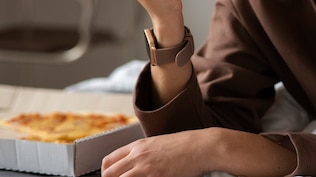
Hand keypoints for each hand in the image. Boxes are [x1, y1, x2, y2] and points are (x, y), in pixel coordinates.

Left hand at [102, 128, 296, 176]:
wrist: (205, 146)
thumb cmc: (188, 145)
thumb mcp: (162, 144)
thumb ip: (146, 153)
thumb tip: (136, 164)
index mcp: (139, 145)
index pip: (109, 161)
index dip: (108, 173)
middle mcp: (139, 155)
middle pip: (109, 174)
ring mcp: (146, 167)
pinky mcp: (155, 176)